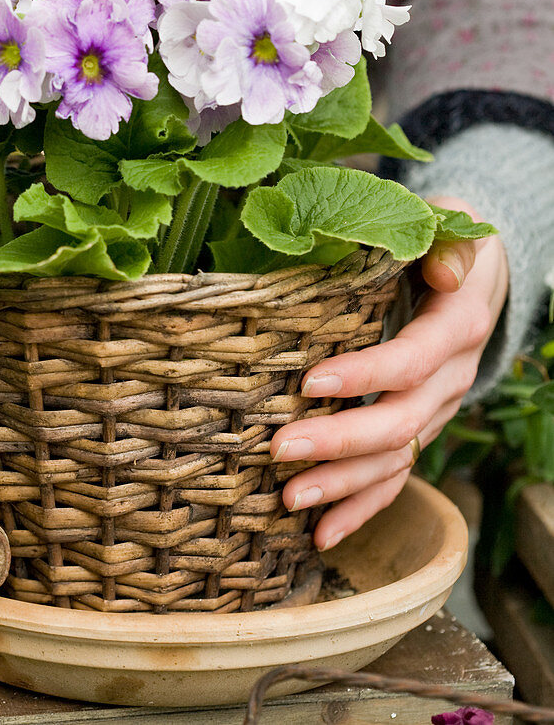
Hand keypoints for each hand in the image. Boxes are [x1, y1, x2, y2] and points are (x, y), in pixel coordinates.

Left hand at [270, 196, 508, 550]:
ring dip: (345, 486)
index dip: (366, 375)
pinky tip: (321, 535)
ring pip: (398, 459)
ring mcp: (437, 408)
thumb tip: (443, 268)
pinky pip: (397, 476)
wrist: (478, 274)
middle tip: (280, 450)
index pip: (413, 359)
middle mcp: (451, 376)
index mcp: (457, 325)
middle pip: (401, 422)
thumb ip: (447, 241)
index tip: (310, 383)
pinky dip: (361, 508)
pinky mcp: (420, 427)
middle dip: (340, 443)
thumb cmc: (444, 237)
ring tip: (290, 501)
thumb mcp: (452, 223)